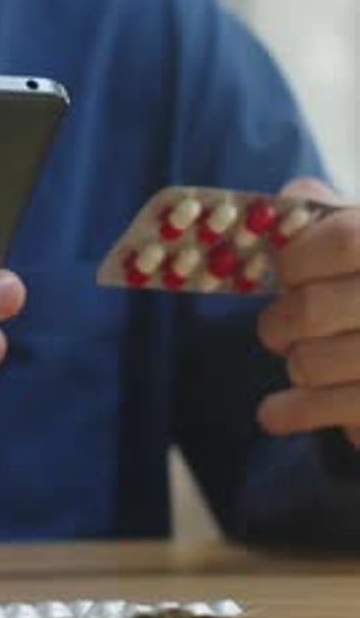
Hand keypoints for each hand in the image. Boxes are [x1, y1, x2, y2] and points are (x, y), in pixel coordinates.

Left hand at [257, 178, 359, 446]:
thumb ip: (328, 212)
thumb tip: (281, 204)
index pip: (344, 241)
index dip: (297, 257)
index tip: (285, 271)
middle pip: (311, 309)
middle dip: (277, 321)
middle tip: (277, 328)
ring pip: (309, 363)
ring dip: (294, 362)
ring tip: (306, 358)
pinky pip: (323, 408)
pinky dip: (289, 412)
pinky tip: (272, 412)